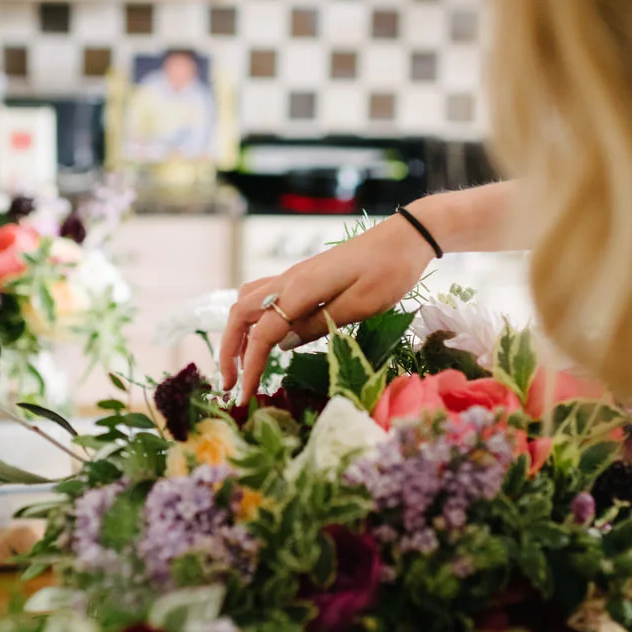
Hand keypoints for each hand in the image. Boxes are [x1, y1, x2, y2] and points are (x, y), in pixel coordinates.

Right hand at [220, 215, 436, 397]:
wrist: (404, 237)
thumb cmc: (390, 271)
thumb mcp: (361, 306)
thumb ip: (319, 325)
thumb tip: (283, 345)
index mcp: (301, 289)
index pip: (262, 334)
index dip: (249, 367)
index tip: (243, 395)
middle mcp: (289, 280)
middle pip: (240, 314)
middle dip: (228, 350)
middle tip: (228, 383)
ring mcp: (293, 276)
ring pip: (247, 302)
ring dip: (236, 332)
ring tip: (239, 363)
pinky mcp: (303, 276)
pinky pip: (263, 296)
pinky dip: (252, 319)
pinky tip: (264, 336)